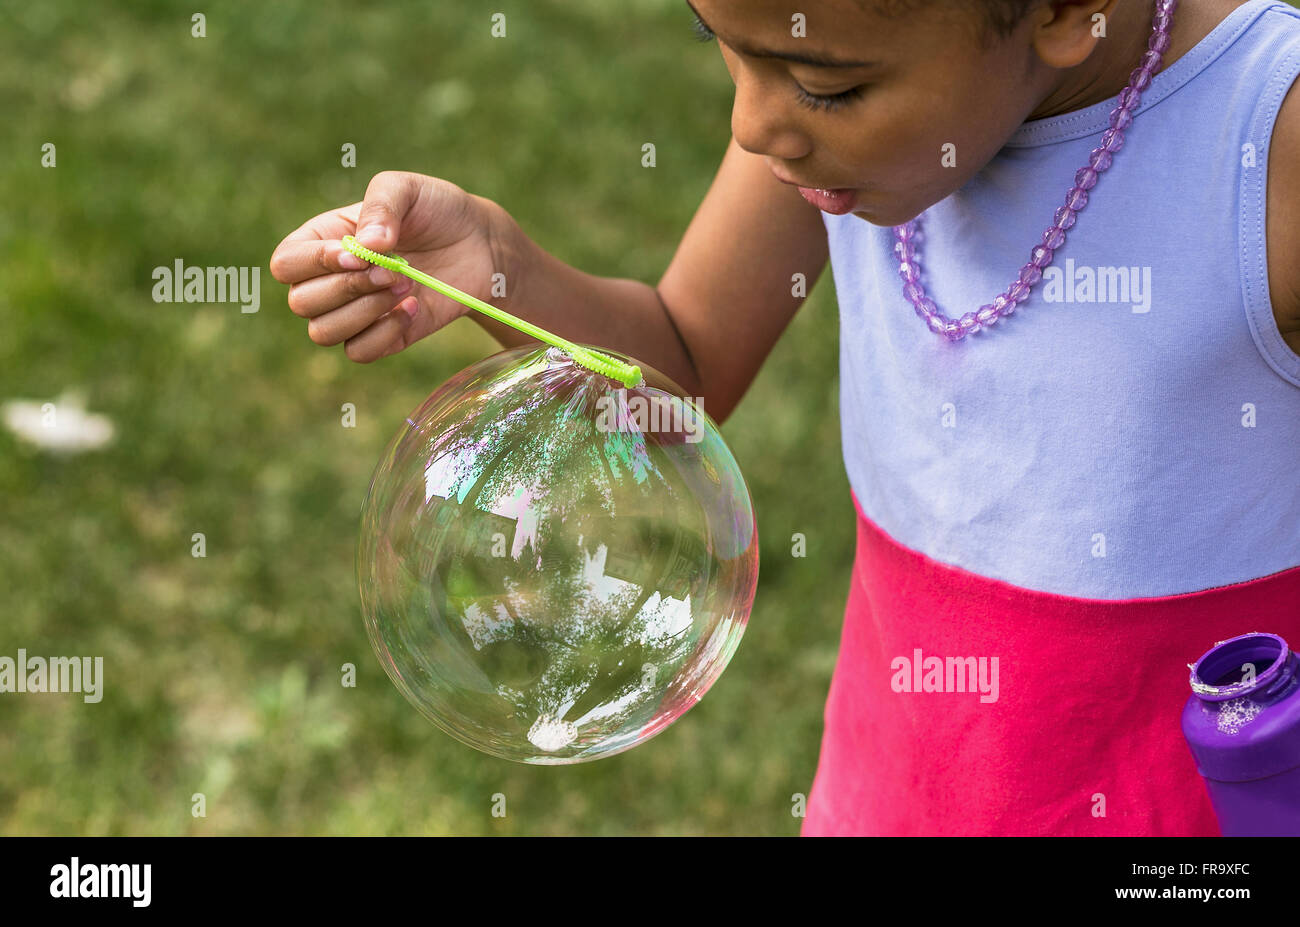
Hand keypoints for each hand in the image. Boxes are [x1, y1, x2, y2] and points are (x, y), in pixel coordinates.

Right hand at [269, 171, 502, 361]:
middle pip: (301, 302)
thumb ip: (381, 205)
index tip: (358, 254)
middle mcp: (330, 279)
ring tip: (405, 286)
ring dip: (365, 312)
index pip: (286, 264)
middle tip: (394, 270)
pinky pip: (358, 352)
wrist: (480, 244)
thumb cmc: (436, 211)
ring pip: (323, 332)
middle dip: (348, 288)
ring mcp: (355, 311)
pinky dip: (384, 334)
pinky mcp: (384, 336)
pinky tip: (413, 307)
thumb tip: (366, 246)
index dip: (314, 264)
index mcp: (322, 240)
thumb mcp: (407, 189)